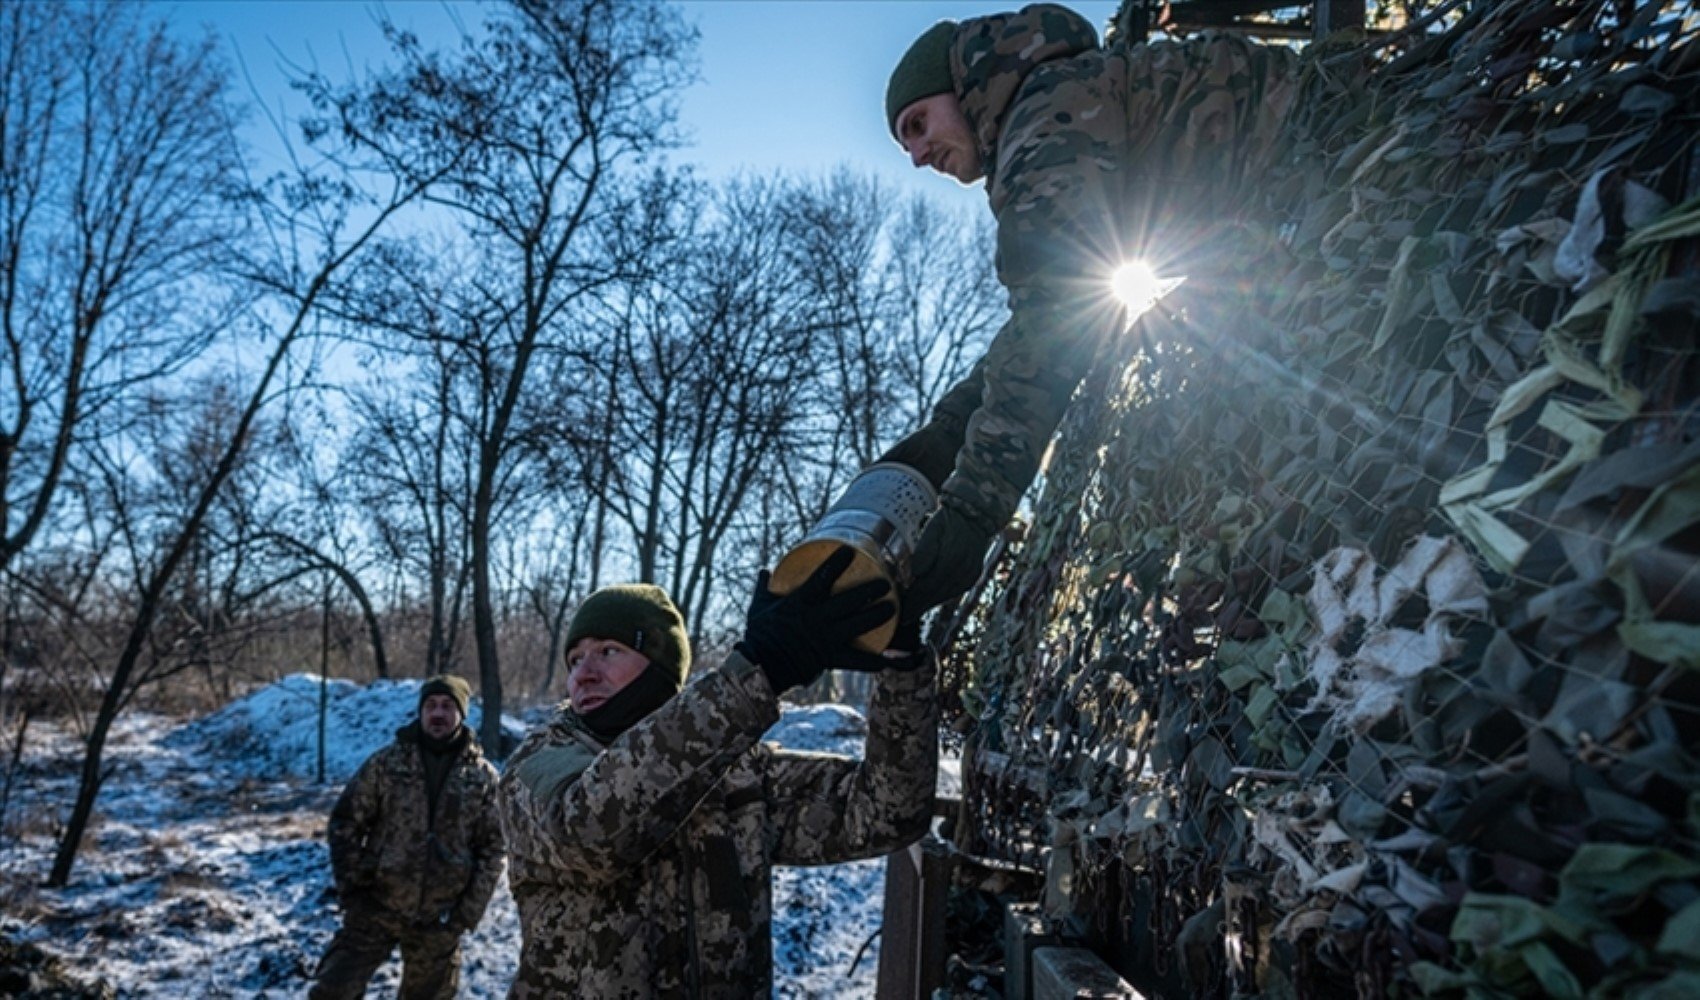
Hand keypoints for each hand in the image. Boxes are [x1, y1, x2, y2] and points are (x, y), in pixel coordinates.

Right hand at [738, 546, 895, 692]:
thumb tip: (764, 571)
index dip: (836, 564)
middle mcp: (815, 620)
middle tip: (884, 583)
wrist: (761, 668)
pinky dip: (870, 662)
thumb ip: (764, 588)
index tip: (850, 551)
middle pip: (848, 602)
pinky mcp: (828, 659)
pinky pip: (853, 661)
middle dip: (868, 591)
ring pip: (856, 626)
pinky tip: (884, 660)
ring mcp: (824, 640)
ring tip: (891, 608)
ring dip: (876, 617)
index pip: (821, 579)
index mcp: (799, 603)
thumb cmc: (759, 635)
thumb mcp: (759, 608)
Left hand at [902, 501, 997, 617]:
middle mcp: (962, 570)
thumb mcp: (932, 528)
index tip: (901, 610)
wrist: (974, 515)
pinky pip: (955, 591)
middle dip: (919, 606)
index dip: (913, 600)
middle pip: (935, 595)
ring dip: (929, 604)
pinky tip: (932, 600)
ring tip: (914, 611)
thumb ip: (924, 550)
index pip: (927, 587)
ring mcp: (970, 574)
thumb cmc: (947, 521)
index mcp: (950, 560)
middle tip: (904, 617)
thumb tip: (916, 573)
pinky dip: (942, 597)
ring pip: (946, 595)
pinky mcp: (974, 575)